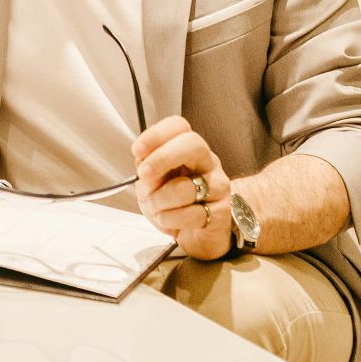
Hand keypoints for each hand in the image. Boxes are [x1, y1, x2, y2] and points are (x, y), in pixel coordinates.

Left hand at [132, 116, 232, 259]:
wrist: (196, 235)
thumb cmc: (173, 204)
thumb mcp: (152, 183)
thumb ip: (148, 170)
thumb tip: (145, 169)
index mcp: (189, 150)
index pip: (179, 127)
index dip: (156, 134)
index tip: (137, 150)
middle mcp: (208, 163)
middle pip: (192, 144)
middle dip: (162, 158)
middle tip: (144, 175)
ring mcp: (219, 187)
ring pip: (184, 187)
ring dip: (159, 201)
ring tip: (158, 208)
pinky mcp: (223, 212)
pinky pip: (190, 214)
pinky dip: (170, 220)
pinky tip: (171, 221)